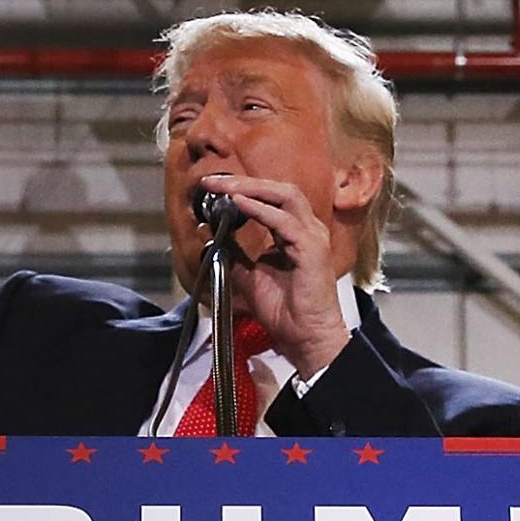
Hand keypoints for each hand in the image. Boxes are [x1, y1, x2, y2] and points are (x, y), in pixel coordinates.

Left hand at [191, 172, 351, 379]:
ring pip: (284, 196)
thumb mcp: (248, 276)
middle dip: (244, 182)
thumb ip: (231, 251)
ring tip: (225, 188)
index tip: (211, 187)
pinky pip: (284, 222)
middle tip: (213, 181)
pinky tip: (239, 205)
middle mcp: (306, 229)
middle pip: (278, 189)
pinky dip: (260, 210)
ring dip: (251, 189)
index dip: (241, 189)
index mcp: (294, 233)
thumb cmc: (285, 312)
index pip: (270, 198)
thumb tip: (207, 230)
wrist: (305, 339)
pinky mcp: (311, 250)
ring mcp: (312, 237)